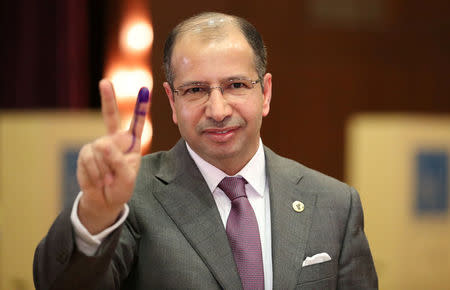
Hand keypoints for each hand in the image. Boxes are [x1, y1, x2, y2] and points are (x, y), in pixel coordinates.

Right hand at [76, 79, 149, 233]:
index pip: (136, 123)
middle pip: (110, 115)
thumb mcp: (127, 177)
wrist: (104, 200)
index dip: (140, 107)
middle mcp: (114, 140)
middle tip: (104, 82)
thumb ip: (119, 161)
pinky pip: (89, 159)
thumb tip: (102, 145)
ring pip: (100, 149)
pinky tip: (98, 180)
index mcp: (130, 143)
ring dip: (104, 169)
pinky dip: (95, 172)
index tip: (144, 89)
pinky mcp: (86, 152)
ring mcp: (99, 144)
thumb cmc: (121, 187)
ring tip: (108, 179)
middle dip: (107, 98)